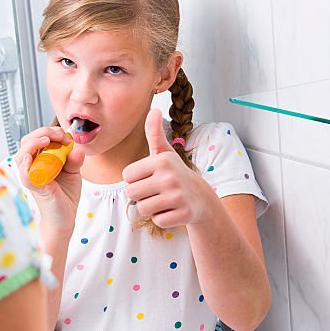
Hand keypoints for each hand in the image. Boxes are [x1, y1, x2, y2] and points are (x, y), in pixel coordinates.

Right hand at [17, 125, 84, 234]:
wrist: (65, 217)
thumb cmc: (65, 195)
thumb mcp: (73, 172)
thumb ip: (74, 160)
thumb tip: (77, 149)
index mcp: (41, 159)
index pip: (37, 138)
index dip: (51, 132)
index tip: (67, 137)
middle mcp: (32, 166)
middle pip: (27, 141)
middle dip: (43, 133)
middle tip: (60, 136)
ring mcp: (30, 176)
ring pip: (21, 154)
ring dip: (33, 143)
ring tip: (47, 141)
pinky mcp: (32, 186)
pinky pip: (24, 173)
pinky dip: (26, 163)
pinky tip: (33, 157)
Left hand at [122, 109, 214, 227]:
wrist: (202, 197)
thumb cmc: (175, 174)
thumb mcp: (165, 153)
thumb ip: (154, 134)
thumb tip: (153, 110)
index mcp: (161, 161)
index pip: (127, 176)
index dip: (136, 179)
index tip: (150, 178)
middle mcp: (169, 177)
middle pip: (132, 194)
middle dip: (141, 195)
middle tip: (157, 191)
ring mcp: (178, 196)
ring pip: (143, 209)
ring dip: (151, 208)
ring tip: (164, 200)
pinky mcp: (184, 213)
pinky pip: (158, 221)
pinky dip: (163, 218)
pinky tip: (173, 210)